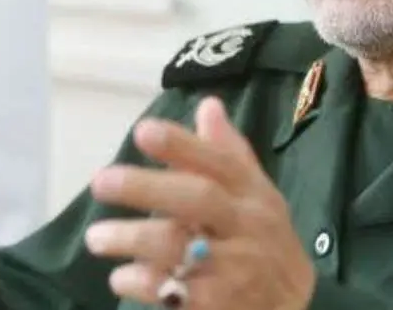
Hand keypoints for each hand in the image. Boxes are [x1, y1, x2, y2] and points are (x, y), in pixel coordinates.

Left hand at [84, 96, 315, 309]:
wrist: (296, 303)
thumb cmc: (263, 238)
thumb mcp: (256, 193)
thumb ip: (228, 152)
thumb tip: (208, 104)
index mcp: (253, 192)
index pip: (219, 161)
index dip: (181, 145)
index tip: (142, 131)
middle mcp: (247, 225)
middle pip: (198, 199)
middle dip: (147, 188)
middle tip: (101, 181)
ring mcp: (237, 267)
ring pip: (182, 248)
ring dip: (134, 239)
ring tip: (96, 237)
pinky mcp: (223, 304)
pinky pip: (180, 293)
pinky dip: (147, 283)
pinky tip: (122, 276)